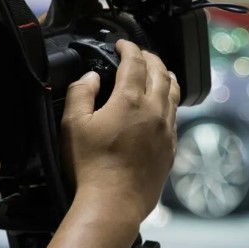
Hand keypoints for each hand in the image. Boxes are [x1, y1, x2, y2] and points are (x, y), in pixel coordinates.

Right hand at [60, 40, 179, 222]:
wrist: (113, 203)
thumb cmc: (91, 167)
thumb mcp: (73, 125)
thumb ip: (81, 93)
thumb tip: (91, 77)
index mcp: (130, 101)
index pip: (135, 63)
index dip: (129, 48)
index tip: (123, 44)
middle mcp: (154, 111)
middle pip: (160, 72)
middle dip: (150, 58)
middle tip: (139, 53)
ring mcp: (166, 130)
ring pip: (173, 92)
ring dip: (165, 76)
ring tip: (159, 71)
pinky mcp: (171, 148)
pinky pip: (175, 115)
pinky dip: (169, 101)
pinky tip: (162, 104)